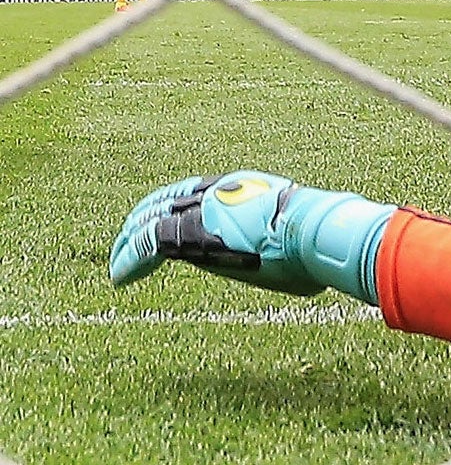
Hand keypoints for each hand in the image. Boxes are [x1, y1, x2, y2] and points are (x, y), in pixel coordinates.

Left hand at [110, 172, 394, 302]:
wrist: (317, 231)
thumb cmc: (322, 238)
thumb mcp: (299, 233)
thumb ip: (285, 241)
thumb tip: (305, 260)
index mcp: (245, 187)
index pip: (197, 193)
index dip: (174, 207)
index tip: (162, 223)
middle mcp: (220, 191)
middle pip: (167, 200)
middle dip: (143, 219)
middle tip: (126, 240)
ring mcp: (204, 210)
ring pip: (150, 219)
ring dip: (128, 242)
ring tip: (116, 263)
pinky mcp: (191, 233)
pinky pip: (146, 243)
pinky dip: (128, 260)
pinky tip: (119, 277)